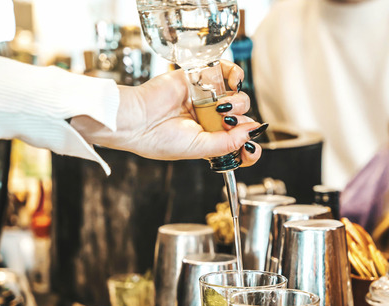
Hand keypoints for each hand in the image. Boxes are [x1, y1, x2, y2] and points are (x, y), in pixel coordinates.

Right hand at [71, 60, 262, 166]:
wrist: (136, 120)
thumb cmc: (158, 139)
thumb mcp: (198, 148)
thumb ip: (226, 143)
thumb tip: (250, 133)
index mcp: (210, 140)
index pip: (240, 144)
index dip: (251, 147)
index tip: (252, 149)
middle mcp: (211, 120)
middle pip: (243, 119)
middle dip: (243, 123)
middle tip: (227, 123)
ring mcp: (207, 99)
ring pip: (239, 98)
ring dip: (238, 102)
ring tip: (221, 106)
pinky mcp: (200, 79)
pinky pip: (227, 73)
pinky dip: (235, 75)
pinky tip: (232, 83)